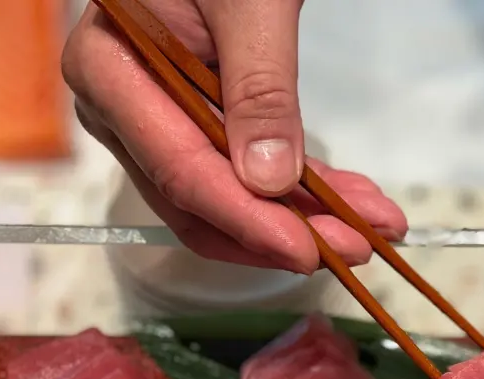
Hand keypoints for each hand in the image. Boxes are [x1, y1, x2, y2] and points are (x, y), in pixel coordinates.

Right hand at [62, 0, 406, 273]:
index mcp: (110, 70)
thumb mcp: (247, 5)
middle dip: (284, 231)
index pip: (179, 170)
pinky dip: (303, 190)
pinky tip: (355, 203)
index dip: (246, 220)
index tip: (307, 250)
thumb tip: (267, 179)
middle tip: (358, 247)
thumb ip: (257, 87)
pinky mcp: (197, 123)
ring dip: (306, 217)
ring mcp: (157, 121)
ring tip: (373, 228)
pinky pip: (247, 171)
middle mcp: (123, 109)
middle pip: (202, 200)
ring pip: (231, 197)